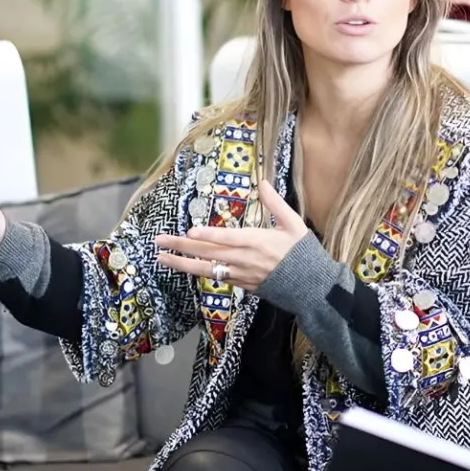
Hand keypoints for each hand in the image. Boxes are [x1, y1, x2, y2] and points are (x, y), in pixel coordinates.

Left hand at [155, 177, 310, 290]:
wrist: (311, 288)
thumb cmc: (303, 254)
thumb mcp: (294, 224)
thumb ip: (276, 203)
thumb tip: (262, 182)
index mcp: (257, 242)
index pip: (227, 238)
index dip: (208, 235)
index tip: (190, 231)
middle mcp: (244, 259)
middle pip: (208, 253)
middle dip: (181, 247)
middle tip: (159, 242)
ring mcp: (241, 274)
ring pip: (206, 269)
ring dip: (182, 263)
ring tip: (162, 258)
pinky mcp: (241, 285)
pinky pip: (216, 277)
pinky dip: (199, 272)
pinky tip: (185, 267)